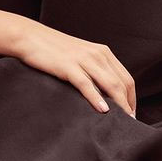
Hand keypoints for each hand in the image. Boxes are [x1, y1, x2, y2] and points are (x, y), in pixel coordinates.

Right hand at [15, 20, 136, 116]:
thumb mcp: (81, 55)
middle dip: (128, 105)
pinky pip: (87, 84)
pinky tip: (103, 110)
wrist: (30, 37)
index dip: (132, 98)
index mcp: (102, 52)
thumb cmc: (54, 49)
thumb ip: (95, 69)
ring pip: (110, 84)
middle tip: (130, 124)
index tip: (130, 114)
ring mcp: (83, 59)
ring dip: (120, 105)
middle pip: (122, 83)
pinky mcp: (68, 66)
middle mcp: (97, 54)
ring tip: (123, 121)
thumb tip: (107, 94)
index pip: (126, 78)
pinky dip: (96, 98)